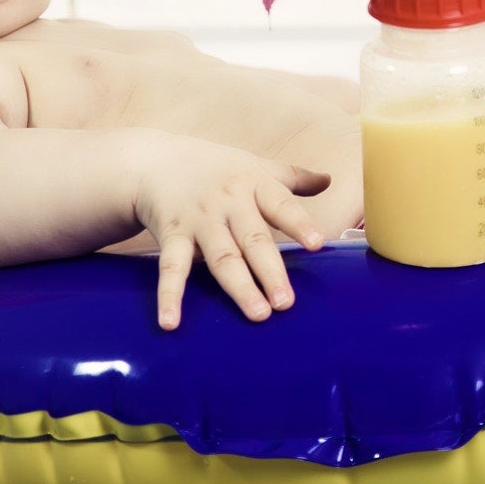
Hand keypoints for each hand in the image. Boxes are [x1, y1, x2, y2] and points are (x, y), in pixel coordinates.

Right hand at [133, 136, 329, 329]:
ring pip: (221, 257)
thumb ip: (292, 177)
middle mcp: (228, 202)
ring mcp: (199, 219)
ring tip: (258, 314)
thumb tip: (328, 180)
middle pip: (253, 239)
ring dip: (239, 287)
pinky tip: (170, 322)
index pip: (281, 204)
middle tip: (286, 302)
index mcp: (254, 184)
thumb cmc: (217, 168)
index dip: (299, 223)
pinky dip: (170, 295)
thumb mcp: (255, 166)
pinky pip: (172, 267)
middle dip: (270, 271)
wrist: (156, 161)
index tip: (317, 244)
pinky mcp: (172, 234)